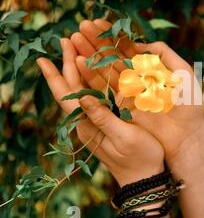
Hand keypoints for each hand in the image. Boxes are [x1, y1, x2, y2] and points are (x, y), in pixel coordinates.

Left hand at [36, 39, 164, 186]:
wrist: (145, 177)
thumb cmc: (138, 158)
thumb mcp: (123, 137)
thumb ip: (102, 117)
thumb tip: (82, 97)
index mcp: (88, 124)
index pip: (66, 96)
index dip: (54, 76)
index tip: (43, 57)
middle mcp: (88, 120)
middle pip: (72, 87)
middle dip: (68, 62)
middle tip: (66, 39)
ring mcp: (98, 120)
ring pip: (84, 88)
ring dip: (80, 67)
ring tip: (78, 47)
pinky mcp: (109, 120)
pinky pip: (98, 94)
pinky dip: (95, 78)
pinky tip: (97, 69)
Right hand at [68, 19, 203, 162]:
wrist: (189, 135)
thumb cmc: (191, 104)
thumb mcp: (183, 71)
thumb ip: (164, 53)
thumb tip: (139, 44)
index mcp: (150, 68)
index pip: (127, 48)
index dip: (112, 35)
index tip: (96, 22)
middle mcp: (136, 79)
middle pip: (112, 57)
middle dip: (96, 41)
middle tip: (80, 26)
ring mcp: (128, 93)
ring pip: (105, 70)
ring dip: (90, 54)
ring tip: (74, 38)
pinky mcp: (122, 108)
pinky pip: (104, 90)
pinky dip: (90, 76)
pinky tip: (79, 61)